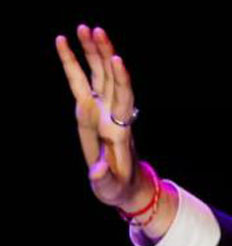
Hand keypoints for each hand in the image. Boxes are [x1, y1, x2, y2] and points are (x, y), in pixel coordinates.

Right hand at [56, 24, 143, 208]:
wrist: (125, 186)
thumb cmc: (118, 189)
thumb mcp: (111, 190)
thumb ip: (104, 180)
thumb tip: (96, 172)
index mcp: (120, 131)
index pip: (123, 100)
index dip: (121, 80)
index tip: (117, 60)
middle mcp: (113, 115)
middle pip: (111, 79)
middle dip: (104, 55)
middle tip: (95, 31)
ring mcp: (102, 109)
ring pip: (99, 75)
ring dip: (92, 51)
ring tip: (83, 27)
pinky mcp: (91, 110)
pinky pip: (81, 81)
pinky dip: (74, 62)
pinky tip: (63, 42)